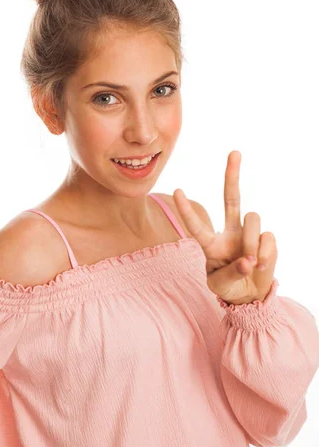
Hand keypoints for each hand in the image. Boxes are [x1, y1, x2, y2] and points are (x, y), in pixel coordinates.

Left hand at [173, 150, 277, 304]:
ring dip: (252, 243)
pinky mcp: (267, 239)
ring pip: (253, 219)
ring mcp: (248, 234)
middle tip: (234, 151)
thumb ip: (232, 274)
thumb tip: (248, 260)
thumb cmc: (229, 287)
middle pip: (231, 198)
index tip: (177, 189)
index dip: (187, 209)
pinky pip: (268, 237)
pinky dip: (266, 254)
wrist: (250, 295)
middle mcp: (229, 233)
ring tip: (251, 263)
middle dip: (232, 175)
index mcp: (211, 244)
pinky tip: (262, 264)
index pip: (197, 225)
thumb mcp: (221, 286)